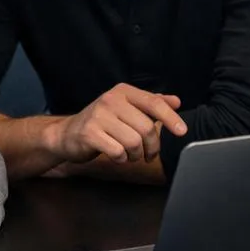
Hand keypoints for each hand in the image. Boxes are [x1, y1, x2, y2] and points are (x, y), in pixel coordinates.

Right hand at [44, 84, 184, 164]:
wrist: (67, 134)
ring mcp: (98, 116)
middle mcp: (111, 100)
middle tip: (148, 154)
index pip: (154, 103)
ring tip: (131, 155)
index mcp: (123, 92)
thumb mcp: (127, 109)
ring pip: (133, 142)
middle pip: (146, 128)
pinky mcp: (89, 133)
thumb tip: (176, 101)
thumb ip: (151, 104)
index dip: (171, 118)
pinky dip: (121, 158)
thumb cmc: (103, 122)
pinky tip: (117, 156)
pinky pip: (117, 151)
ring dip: (136, 155)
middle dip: (152, 147)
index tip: (182, 131)